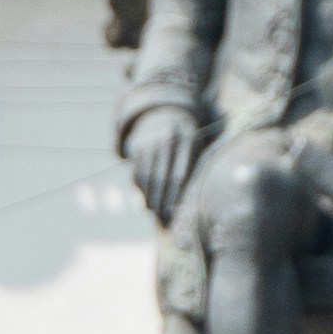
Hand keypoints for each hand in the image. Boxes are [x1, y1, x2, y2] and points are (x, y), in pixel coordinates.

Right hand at [124, 106, 204, 228]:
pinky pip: (137, 172)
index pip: (179, 174)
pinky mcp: (136, 146)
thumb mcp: (196, 148)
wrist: (165, 114)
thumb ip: (192, 170)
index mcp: (187, 139)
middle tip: (162, 219)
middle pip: (161, 178)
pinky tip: (146, 198)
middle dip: (161, 201)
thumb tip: (184, 204)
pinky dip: (141, 188)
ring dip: (149, 198)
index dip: (174, 197)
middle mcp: (167, 138)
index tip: (174, 213)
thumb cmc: (187, 140)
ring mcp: (149, 141)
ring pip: (146, 177)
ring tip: (154, 211)